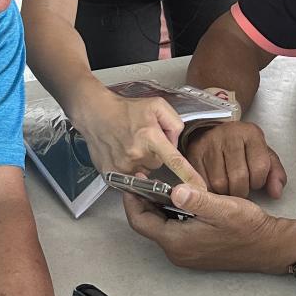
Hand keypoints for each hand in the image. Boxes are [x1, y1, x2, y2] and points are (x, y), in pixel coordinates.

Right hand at [78, 84, 204, 183]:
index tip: (200, 190)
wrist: (94, 113)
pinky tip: (122, 153)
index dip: (189, 177)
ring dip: (141, 162)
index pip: (175, 161)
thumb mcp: (157, 105)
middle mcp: (137, 154)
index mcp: (151, 137)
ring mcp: (123, 166)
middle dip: (154, 154)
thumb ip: (174, 123)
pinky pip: (129, 176)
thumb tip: (175, 144)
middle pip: (159, 165)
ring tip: (130, 145)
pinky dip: (128, 167)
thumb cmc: (125, 109)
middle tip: (142, 139)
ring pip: (144, 172)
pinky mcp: (111, 174)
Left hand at [123, 182, 295, 271]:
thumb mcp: (223, 208)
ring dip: (157, 208)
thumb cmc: (249, 228)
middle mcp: (178, 252)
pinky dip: (170, 215)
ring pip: (161, 228)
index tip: (132, 181)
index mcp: (178, 242)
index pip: (140, 221)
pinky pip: (173, 232)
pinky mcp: (195, 251)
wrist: (269, 246)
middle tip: (145, 180)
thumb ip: (197, 199)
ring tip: (160, 186)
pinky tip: (180, 201)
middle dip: (143, 202)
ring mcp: (186, 254)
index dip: (132, 200)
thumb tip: (174, 191)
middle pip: (148, 225)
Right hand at [184, 121, 286, 198]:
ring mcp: (209, 143)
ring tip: (228, 187)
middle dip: (242, 191)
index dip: (259, 182)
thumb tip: (276, 193)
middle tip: (240, 188)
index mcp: (250, 133)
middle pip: (239, 178)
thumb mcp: (264, 155)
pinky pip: (202, 182)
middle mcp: (229, 134)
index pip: (260, 168)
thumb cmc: (243, 148)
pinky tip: (215, 186)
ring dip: (225, 193)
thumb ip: (275, 174)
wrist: (216, 132)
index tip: (255, 180)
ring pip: (219, 183)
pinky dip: (210, 191)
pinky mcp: (194, 153)